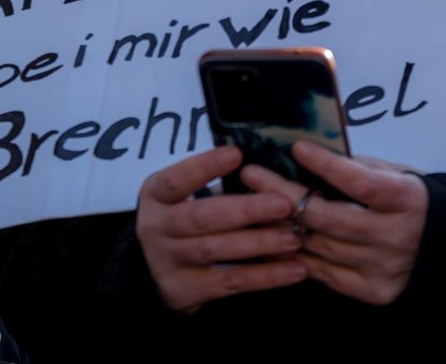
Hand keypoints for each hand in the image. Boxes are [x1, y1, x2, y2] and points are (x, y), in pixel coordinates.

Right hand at [136, 146, 307, 313]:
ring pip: (216, 251)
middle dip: (245, 210)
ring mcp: (167, 261)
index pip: (177, 179)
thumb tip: (259, 169)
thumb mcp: (181, 195)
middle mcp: (156, 228)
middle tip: (284, 204)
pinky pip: (230, 282)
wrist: (151, 272)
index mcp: (156, 195)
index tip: (236, 154)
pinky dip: (264, 276)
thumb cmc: (181, 218)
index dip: (204, 166)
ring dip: (258, 243)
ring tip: (294, 238)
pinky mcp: (185, 290)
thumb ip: (209, 180)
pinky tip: (295, 270)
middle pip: (201, 218)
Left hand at [241, 142, 428, 305]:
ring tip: (250, 207)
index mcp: (404, 200)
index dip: (327, 165)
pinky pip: (321, 273)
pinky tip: (268, 240)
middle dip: (283, 194)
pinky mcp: (372, 290)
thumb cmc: (413, 202)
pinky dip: (293, 256)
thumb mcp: (397, 175)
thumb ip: (360, 168)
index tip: (297, 148)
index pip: (359, 181)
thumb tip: (312, 157)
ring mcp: (381, 267)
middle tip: (251, 176)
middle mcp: (393, 236)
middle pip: (327, 216)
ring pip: (318, 246)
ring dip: (280, 226)